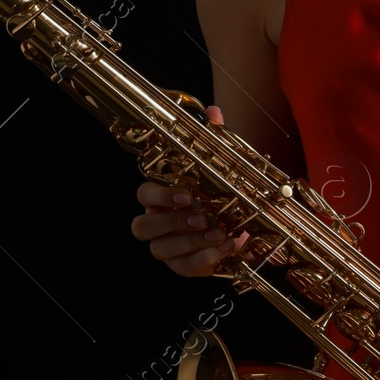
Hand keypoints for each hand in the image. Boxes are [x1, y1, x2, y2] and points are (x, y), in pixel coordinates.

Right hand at [130, 105, 249, 275]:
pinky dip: (207, 258)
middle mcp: (157, 225)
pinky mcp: (182, 267)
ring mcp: (167, 249)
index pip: (142, 195)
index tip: (186, 194)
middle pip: (142, 227)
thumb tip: (212, 112)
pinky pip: (186, 267)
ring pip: (161, 250)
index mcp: (161, 200)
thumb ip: (214, 141)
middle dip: (171, 223)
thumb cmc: (219, 199)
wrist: (237, 229)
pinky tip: (228, 246)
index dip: (160, 196)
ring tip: (219, 233)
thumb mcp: (220, 169)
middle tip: (201, 217)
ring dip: (191, 242)